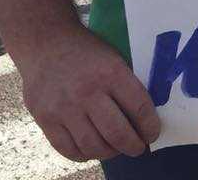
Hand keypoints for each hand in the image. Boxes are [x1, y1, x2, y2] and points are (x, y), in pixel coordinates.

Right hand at [19, 26, 160, 161]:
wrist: (46, 43)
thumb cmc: (87, 51)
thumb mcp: (114, 57)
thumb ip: (127, 84)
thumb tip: (143, 116)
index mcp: (111, 73)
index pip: (139, 108)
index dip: (150, 126)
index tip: (152, 134)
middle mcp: (88, 92)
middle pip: (117, 133)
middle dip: (133, 146)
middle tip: (138, 147)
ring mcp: (64, 108)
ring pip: (93, 146)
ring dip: (110, 153)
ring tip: (116, 149)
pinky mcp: (45, 119)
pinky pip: (68, 149)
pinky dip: (84, 154)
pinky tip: (92, 148)